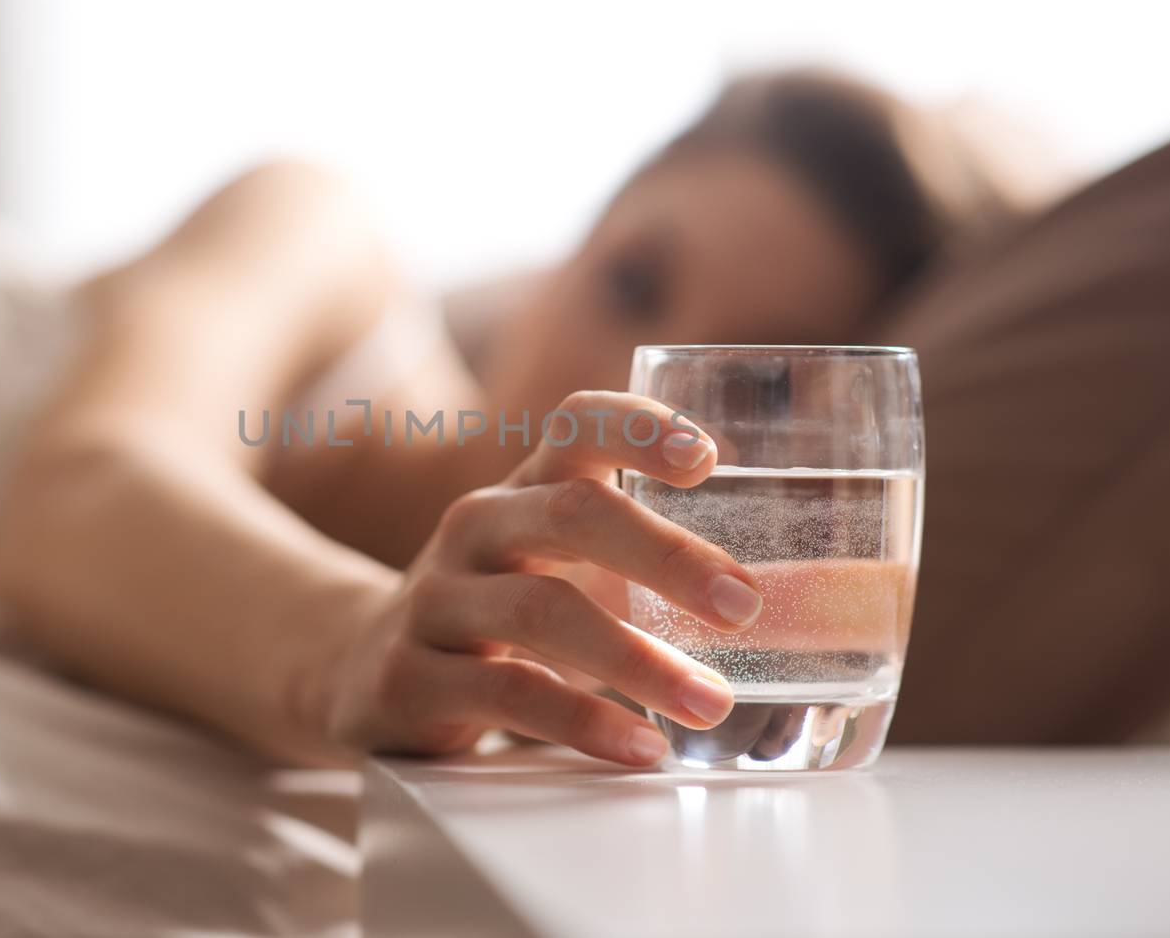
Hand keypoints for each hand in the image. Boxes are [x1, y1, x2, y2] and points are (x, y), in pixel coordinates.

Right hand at [319, 391, 762, 765]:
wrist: (361, 667)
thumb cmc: (499, 612)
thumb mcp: (554, 564)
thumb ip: (646, 563)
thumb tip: (808, 600)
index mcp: (524, 488)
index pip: (577, 423)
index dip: (640, 427)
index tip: (709, 457)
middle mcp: (476, 527)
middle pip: (571, 510)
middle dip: (666, 555)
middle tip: (745, 605)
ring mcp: (436, 600)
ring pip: (541, 610)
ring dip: (638, 659)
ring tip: (710, 700)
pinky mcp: (410, 677)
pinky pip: (506, 692)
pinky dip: (582, 720)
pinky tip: (639, 745)